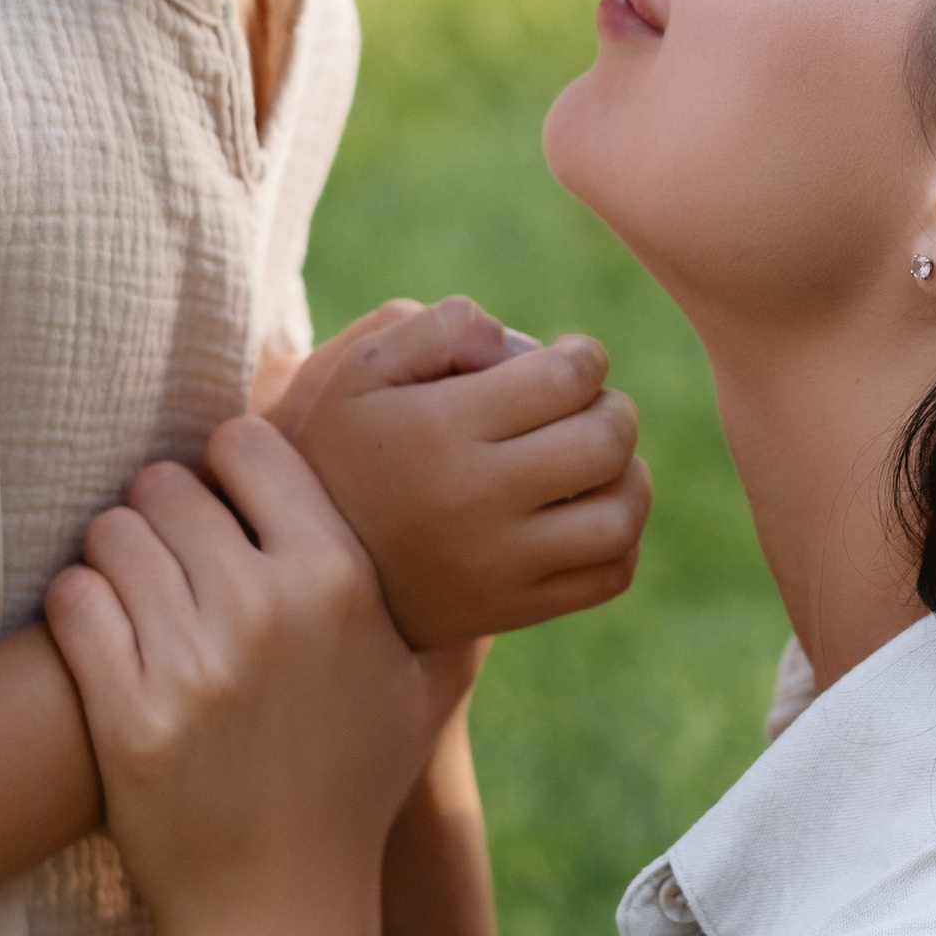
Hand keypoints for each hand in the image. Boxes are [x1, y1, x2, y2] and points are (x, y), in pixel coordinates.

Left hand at [44, 423, 443, 935]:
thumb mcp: (418, 685)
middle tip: (170, 556)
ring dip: (115, 557)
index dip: (225, 463)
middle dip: (162, 512)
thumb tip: (451, 504)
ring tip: (136, 594)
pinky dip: (79, 609)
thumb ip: (436, 593)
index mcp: (341, 580)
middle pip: (167, 483)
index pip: (247, 442)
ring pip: (111, 535)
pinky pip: (74, 602)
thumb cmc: (352, 785)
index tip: (224, 503)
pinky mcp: (128, 715)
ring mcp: (196, 663)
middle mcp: (270, 609)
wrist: (279, 908)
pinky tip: (104, 635)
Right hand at [259, 297, 649, 650]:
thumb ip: (441, 326)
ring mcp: (498, 564)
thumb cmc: (345, 445)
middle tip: (585, 408)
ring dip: (628, 474)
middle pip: (607, 441)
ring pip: (621, 514)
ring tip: (595, 462)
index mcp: (440, 429)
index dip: (583, 356)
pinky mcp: (512, 609)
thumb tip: (523, 346)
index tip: (563, 362)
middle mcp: (474, 500)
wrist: (307, 559)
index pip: (570, 377)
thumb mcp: (361, 368)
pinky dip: (619, 538)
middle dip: (612, 408)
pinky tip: (585, 513)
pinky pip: (610, 574)